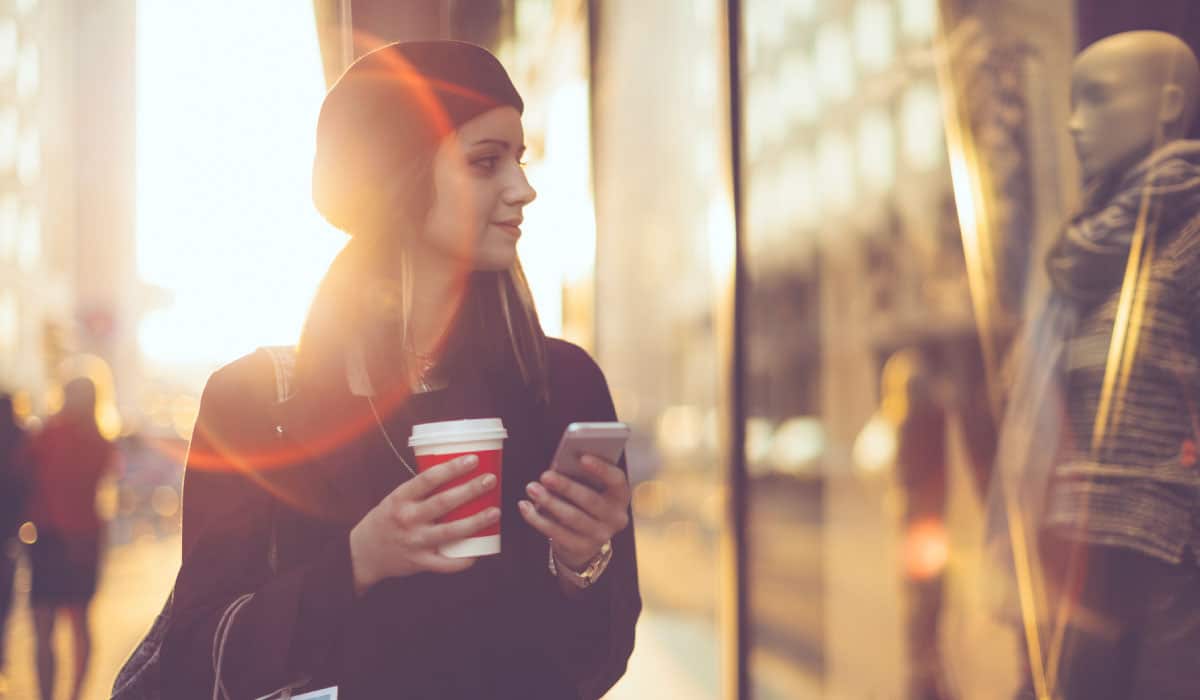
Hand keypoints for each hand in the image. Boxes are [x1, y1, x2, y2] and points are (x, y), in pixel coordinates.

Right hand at [349, 454, 498, 594]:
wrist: (362, 554)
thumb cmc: (385, 521)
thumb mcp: (395, 499)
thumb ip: (420, 490)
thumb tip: (454, 472)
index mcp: (400, 499)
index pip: (428, 478)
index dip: (451, 468)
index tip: (473, 459)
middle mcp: (407, 519)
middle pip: (443, 503)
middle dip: (470, 490)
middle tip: (490, 480)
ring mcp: (414, 542)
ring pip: (450, 532)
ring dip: (475, 522)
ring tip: (495, 512)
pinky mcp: (419, 562)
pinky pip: (446, 563)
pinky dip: (464, 560)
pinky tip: (480, 551)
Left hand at [518, 455, 630, 571]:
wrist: (586, 538)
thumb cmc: (586, 501)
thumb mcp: (591, 487)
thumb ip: (581, 476)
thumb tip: (559, 466)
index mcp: (620, 496)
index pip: (616, 480)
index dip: (601, 468)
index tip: (582, 457)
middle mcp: (615, 517)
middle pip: (590, 500)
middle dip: (566, 487)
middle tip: (545, 476)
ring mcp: (600, 535)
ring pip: (572, 517)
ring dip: (549, 502)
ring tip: (532, 489)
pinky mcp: (582, 548)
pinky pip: (557, 533)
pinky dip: (538, 519)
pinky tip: (525, 507)